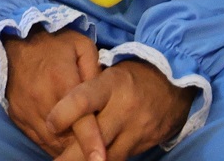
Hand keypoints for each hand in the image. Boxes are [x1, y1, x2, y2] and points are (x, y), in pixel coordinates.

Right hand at [3, 28, 107, 160]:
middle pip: (66, 138)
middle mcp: (42, 99)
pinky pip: (37, 139)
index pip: (80, 120)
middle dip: (82, 147)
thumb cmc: (54, 43)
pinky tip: (63, 138)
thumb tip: (104, 101)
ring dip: (67, 147)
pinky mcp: (17, 115)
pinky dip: (51, 143)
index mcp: (63, 81)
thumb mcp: (82, 47)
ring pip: (51, 143)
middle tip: (96, 148)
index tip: (100, 160)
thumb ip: (96, 72)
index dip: (92, 142)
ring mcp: (27, 109)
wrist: (16, 39)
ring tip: (80, 145)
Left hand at [44, 59, 190, 160]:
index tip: (50, 125)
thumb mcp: (109, 72)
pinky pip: (119, 158)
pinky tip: (89, 159)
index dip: (63, 114)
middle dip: (72, 155)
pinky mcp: (144, 145)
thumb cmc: (131, 76)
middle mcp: (124, 109)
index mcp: (112, 84)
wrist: (172, 86)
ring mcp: (136, 130)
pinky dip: (103, 160)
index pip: (83, 100)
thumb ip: (87, 89)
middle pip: (95, 138)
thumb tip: (56, 106)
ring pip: (108, 156)